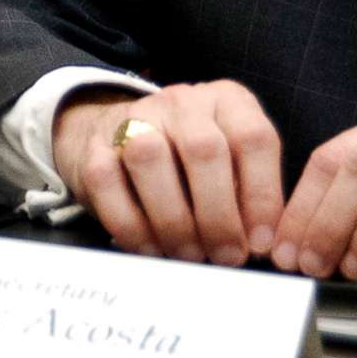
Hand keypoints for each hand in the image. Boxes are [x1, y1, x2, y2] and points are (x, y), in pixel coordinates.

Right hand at [51, 79, 284, 265]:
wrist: (122, 139)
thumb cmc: (191, 164)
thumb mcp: (233, 165)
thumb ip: (249, 196)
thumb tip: (260, 244)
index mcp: (226, 100)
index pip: (253, 138)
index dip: (262, 196)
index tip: (260, 243)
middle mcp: (181, 102)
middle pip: (203, 150)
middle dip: (218, 215)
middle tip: (226, 256)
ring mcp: (133, 119)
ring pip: (150, 159)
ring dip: (174, 220)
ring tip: (189, 255)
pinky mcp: (95, 146)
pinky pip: (106, 182)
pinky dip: (131, 225)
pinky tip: (152, 249)